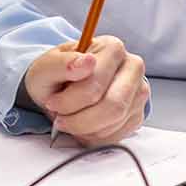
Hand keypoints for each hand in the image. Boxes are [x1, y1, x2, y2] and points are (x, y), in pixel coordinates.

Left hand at [20, 36, 148, 145]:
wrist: (60, 87)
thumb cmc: (56, 74)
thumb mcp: (46, 66)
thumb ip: (63, 63)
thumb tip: (87, 61)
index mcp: (113, 48)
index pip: (96, 84)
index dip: (69, 101)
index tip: (52, 103)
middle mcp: (132, 67)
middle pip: (113, 106)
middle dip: (80, 119)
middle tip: (60, 118)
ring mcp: (139, 92)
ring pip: (115, 123)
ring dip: (85, 129)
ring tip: (69, 119)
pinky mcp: (137, 114)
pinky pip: (118, 135)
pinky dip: (94, 137)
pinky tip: (82, 126)